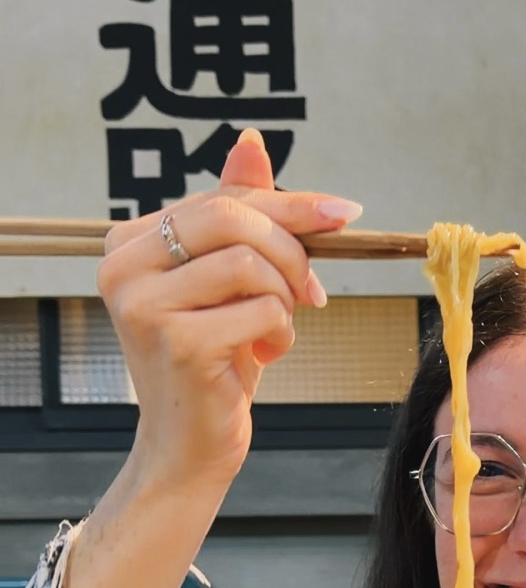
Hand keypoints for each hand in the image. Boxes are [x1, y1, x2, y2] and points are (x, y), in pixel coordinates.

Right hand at [96, 128, 361, 489]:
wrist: (189, 444)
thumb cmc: (213, 362)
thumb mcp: (228, 283)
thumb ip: (238, 214)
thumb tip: (250, 143)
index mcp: (129, 242)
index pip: (221, 199)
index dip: (288, 205)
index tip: (341, 213)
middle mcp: (123, 266)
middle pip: (233, 217)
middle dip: (290, 249)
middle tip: (310, 289)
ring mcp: (145, 305)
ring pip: (252, 263)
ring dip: (285, 297)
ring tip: (274, 328)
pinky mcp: (179, 343)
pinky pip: (262, 310)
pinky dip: (280, 332)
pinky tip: (263, 354)